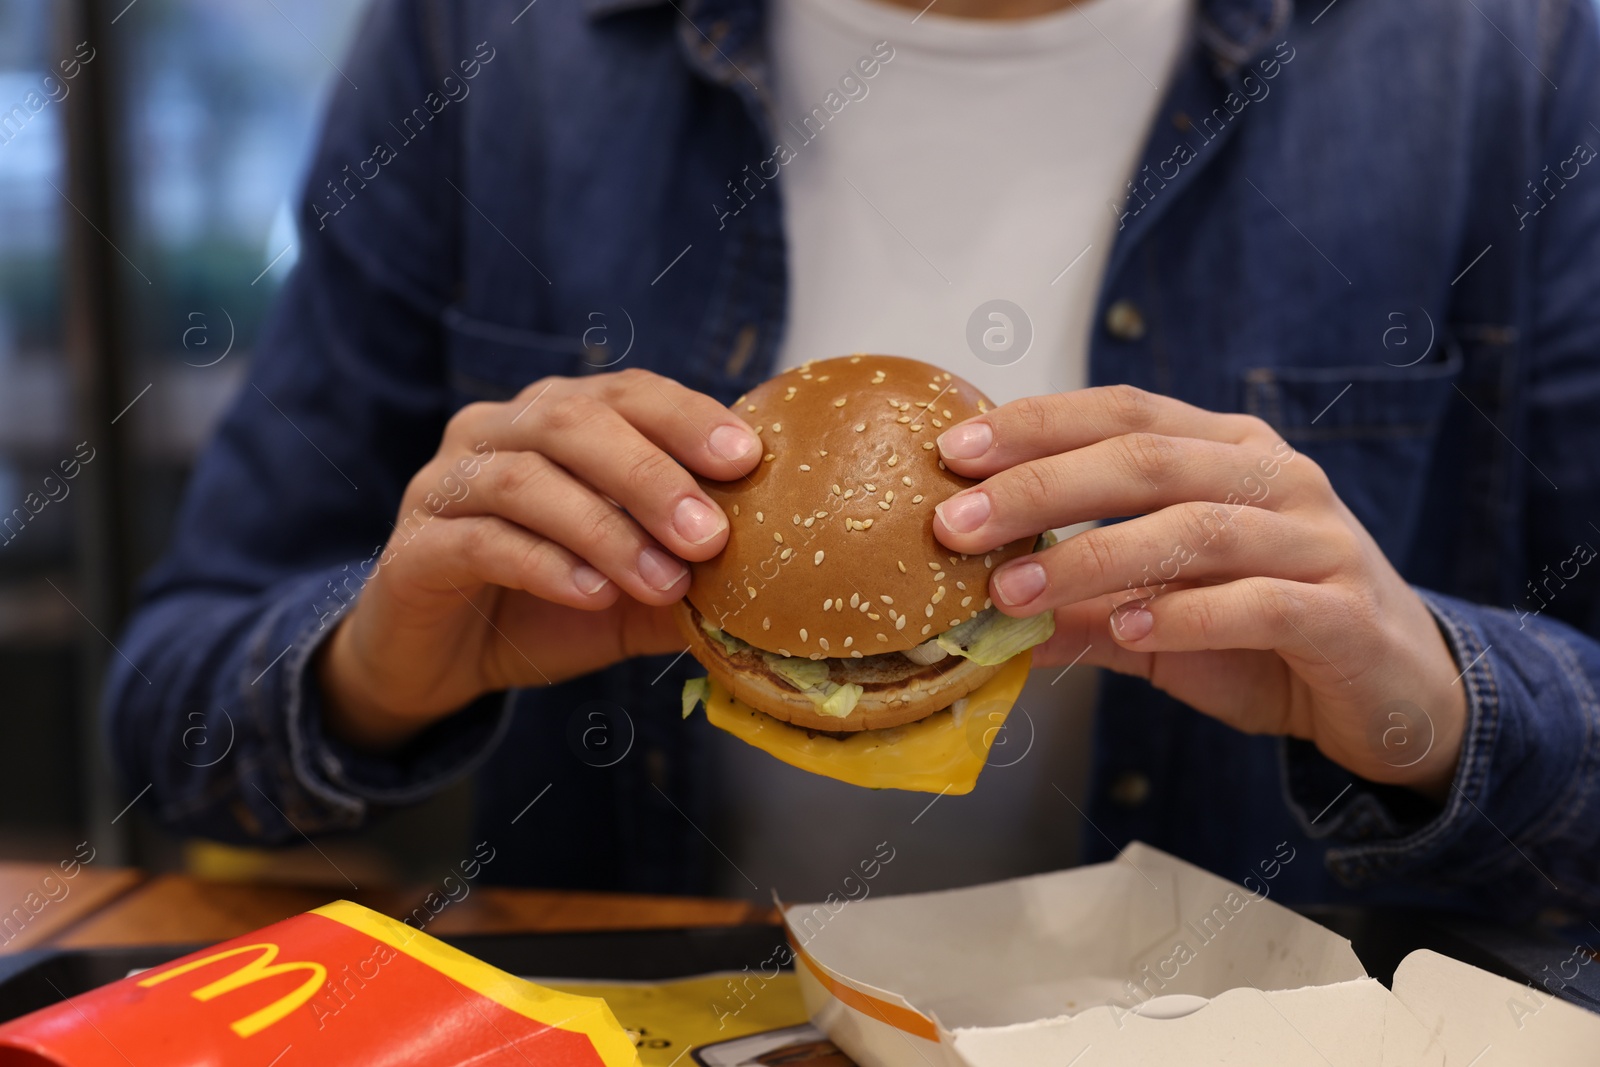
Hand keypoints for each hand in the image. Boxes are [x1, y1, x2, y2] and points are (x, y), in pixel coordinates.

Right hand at [317, 368, 761, 749]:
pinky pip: (480, 541)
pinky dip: (545, 565)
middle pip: (572, 422)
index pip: (625, 393)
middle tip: (710, 534)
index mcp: (555, 420)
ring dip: (604, 529)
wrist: (437, 660)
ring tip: (663, 581)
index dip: (685, 416)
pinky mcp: (414, 549)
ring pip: (524, 479)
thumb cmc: (544, 605)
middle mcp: (495, 433)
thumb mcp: (633, 594)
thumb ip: (691, 580)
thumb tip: (775, 591)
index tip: (747, 457)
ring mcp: (444, 485)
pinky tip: (594, 595)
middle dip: (651, 475)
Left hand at [930, 385, 1466, 799]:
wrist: (1396, 692)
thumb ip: (1079, 610)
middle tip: (956, 523)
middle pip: (1146, 459)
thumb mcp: (1156, 620)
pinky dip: (1186, 615)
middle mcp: (1274, 477)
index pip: (1122, 413)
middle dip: (1040, 487)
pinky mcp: (1344, 611)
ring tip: (1013, 594)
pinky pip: (1258, 603)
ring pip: (1195, 528)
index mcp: (1226, 451)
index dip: (1036, 425)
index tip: (952, 454)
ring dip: (1091, 559)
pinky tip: (1126, 630)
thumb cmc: (1265, 637)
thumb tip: (981, 620)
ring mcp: (1316, 540)